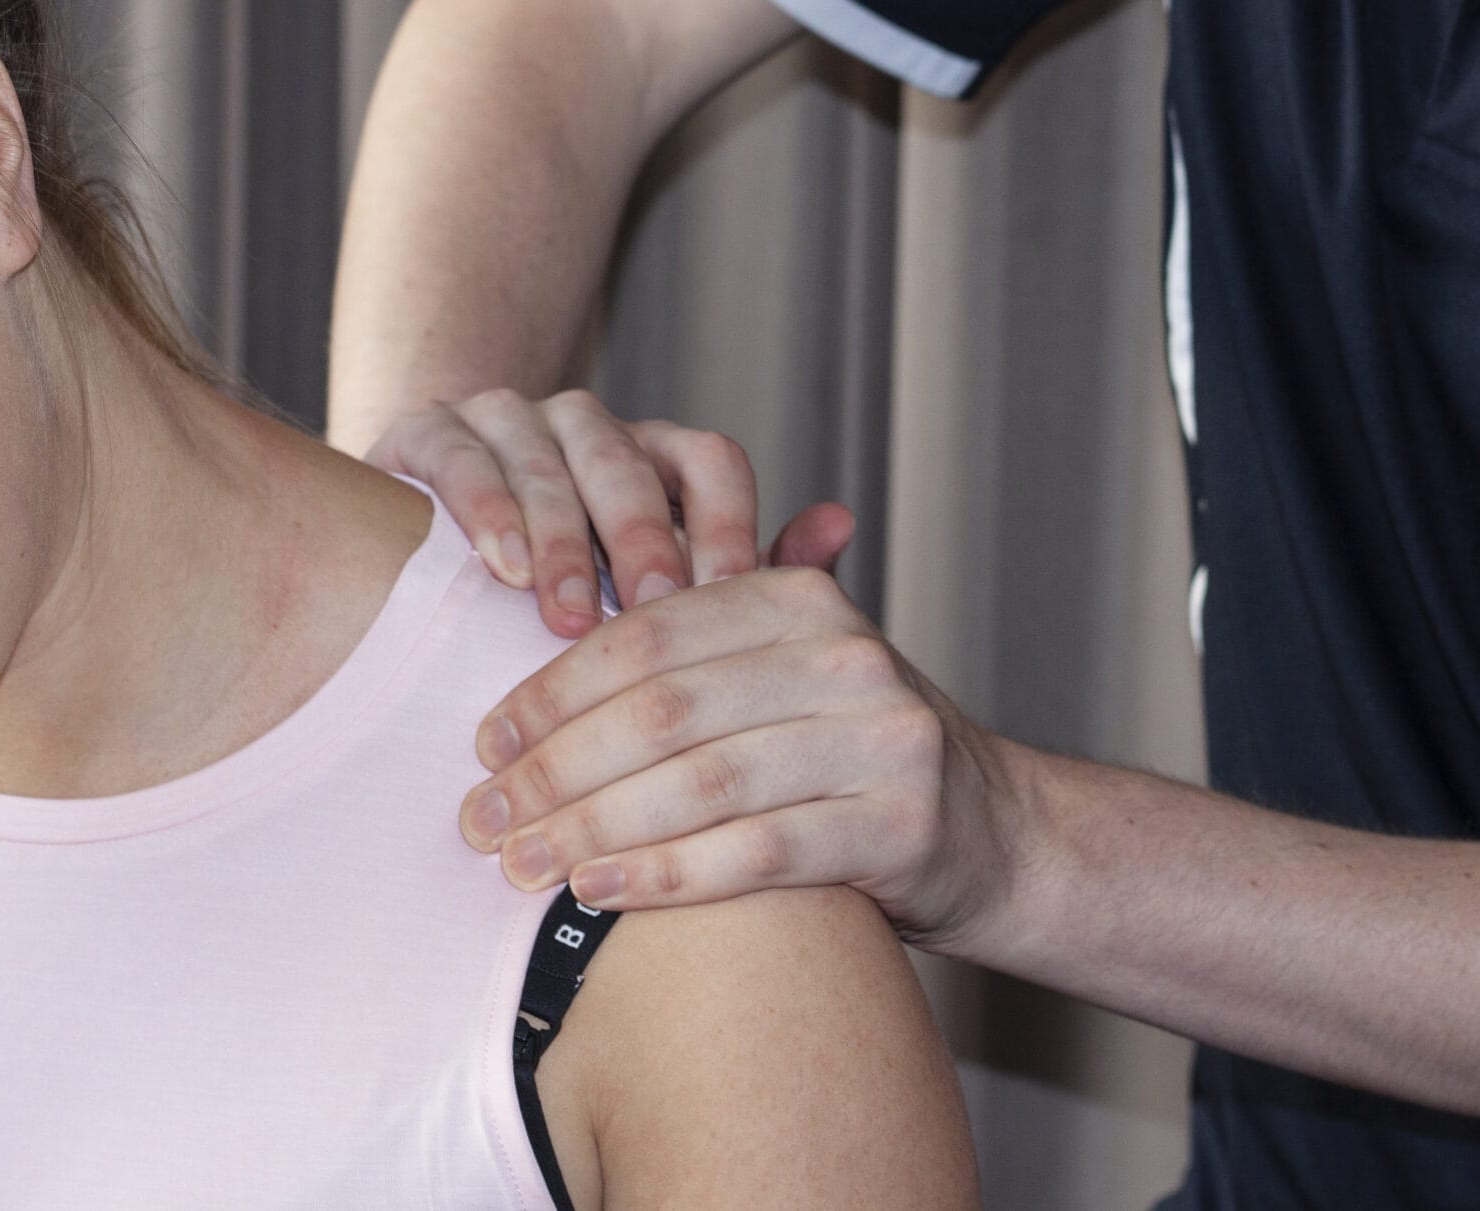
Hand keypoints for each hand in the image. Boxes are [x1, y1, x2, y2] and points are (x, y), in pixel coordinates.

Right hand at [362, 388, 856, 637]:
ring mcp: (505, 420)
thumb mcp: (657, 584)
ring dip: (560, 540)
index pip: (711, 461)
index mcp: (655, 454)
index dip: (726, 525)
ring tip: (570, 616)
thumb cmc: (567, 583)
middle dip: (644, 540)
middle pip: (628, 463)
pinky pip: (462, 460)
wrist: (420, 556)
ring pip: (545, 461)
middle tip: (656, 613)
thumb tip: (841, 525)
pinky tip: (498, 573)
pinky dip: (485, 513)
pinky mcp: (429, 434)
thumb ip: (747, 568)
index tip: (729, 603)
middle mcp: (585, 424)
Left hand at [457, 566, 1021, 950]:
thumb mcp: (790, 666)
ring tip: (521, 865)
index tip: (484, 743)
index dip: (553, 689)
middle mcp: (848, 657)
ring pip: (703, 782)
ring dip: (594, 827)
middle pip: (664, 709)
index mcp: (803, 599)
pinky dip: (667, 874)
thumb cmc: (852, 750)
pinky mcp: (902, 825)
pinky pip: (758, 853)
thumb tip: (556, 588)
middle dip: (556, 768)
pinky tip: (598, 891)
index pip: (649, 634)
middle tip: (483, 819)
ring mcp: (883, 740)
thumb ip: (695, 630)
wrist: (996, 832)